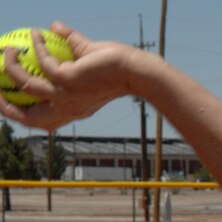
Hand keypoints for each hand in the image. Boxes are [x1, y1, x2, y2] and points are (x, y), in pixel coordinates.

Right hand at [0, 22, 134, 130]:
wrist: (136, 70)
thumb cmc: (118, 67)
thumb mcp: (88, 58)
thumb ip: (70, 42)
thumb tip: (53, 26)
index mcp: (73, 110)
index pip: (43, 121)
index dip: (22, 115)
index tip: (7, 100)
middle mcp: (69, 108)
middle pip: (30, 119)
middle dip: (6, 108)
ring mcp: (68, 96)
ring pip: (27, 87)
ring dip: (12, 67)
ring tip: (9, 49)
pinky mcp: (70, 80)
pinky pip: (43, 62)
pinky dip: (37, 47)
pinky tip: (35, 34)